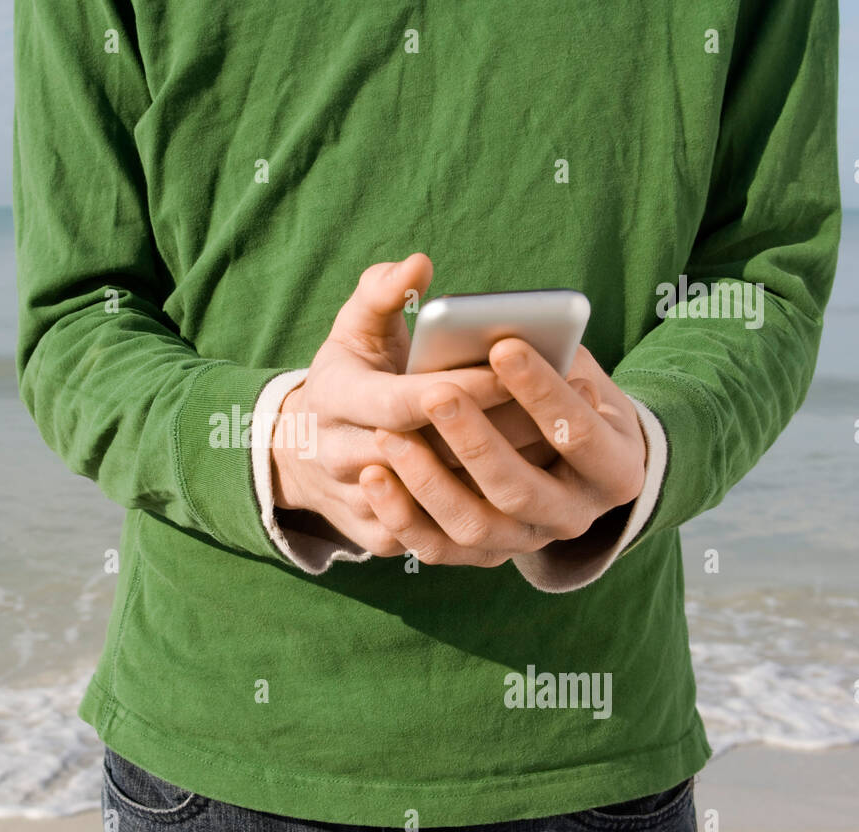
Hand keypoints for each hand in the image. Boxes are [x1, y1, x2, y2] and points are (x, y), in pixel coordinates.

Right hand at [270, 254, 557, 556]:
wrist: (305, 455)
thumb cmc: (350, 378)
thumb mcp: (353, 330)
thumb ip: (380, 292)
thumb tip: (417, 264)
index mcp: (333, 398)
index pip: (403, 402)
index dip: (461, 389)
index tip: (511, 364)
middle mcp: (337, 456)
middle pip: (427, 455)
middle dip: (493, 433)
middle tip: (554, 409)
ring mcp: (358, 504)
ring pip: (439, 502)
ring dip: (501, 475)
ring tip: (554, 444)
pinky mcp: (378, 539)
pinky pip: (442, 537)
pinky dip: (491, 513)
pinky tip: (535, 484)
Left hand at [358, 340, 645, 565]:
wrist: (559, 462)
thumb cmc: (558, 396)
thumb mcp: (574, 364)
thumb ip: (550, 341)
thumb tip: (505, 328)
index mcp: (616, 467)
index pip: (582, 434)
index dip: (544, 391)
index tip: (504, 346)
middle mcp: (575, 515)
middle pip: (522, 489)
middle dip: (477, 439)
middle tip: (435, 393)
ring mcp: (526, 542)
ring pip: (474, 525)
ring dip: (430, 481)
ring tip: (389, 434)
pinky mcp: (480, 555)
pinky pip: (436, 547)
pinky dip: (402, 515)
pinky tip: (374, 476)